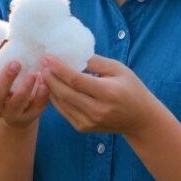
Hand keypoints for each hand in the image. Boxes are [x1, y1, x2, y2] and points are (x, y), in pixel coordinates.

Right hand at [0, 58, 48, 130]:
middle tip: (16, 64)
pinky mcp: (27, 118)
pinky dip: (40, 97)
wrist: (18, 112)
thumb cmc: (6, 83)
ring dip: (24, 89)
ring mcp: (9, 115)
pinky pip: (34, 110)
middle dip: (5, 80)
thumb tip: (8, 33)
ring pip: (14, 106)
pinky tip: (45, 84)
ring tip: (34, 74)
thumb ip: (1, 55)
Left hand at [39, 54, 156, 135]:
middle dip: (50, 77)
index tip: (47, 57)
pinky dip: (55, 98)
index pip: (76, 80)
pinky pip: (64, 111)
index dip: (59, 68)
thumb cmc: (130, 89)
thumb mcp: (118, 69)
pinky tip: (50, 87)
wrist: (139, 119)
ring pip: (62, 103)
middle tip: (41, 63)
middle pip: (65, 93)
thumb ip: (95, 61)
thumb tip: (72, 52)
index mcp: (108, 93)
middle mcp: (97, 110)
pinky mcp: (83, 127)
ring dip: (49, 88)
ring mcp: (89, 121)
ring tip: (42, 73)